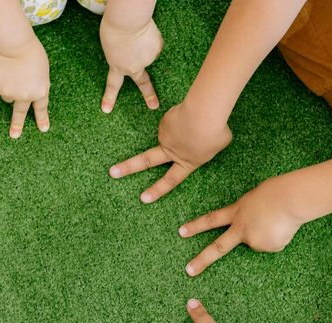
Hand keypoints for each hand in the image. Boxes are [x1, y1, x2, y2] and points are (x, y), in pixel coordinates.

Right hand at [0, 39, 49, 137]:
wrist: (14, 44)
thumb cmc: (31, 51)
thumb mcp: (42, 70)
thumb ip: (37, 84)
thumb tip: (27, 94)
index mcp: (40, 91)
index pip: (41, 108)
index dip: (42, 119)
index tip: (43, 129)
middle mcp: (25, 96)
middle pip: (20, 113)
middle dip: (17, 125)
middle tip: (14, 135)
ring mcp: (9, 93)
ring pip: (6, 95)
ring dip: (8, 87)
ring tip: (11, 71)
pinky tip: (1, 70)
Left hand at [99, 17, 161, 111]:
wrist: (128, 21)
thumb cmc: (114, 29)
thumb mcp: (110, 44)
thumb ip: (120, 53)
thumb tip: (134, 54)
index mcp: (117, 66)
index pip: (113, 85)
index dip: (109, 97)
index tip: (106, 110)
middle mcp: (134, 67)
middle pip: (143, 83)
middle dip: (149, 95)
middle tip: (153, 106)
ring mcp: (147, 60)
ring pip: (148, 52)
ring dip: (145, 43)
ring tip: (138, 33)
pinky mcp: (157, 50)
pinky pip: (156, 43)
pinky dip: (151, 37)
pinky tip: (146, 31)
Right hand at [109, 101, 230, 202]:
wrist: (204, 114)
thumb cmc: (216, 130)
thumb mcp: (219, 144)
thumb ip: (207, 145)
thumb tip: (198, 139)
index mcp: (188, 162)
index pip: (171, 180)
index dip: (157, 190)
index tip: (143, 199)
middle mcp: (172, 152)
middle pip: (146, 161)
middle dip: (127, 167)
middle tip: (112, 172)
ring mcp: (165, 136)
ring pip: (174, 131)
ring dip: (185, 126)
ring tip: (201, 121)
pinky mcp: (164, 122)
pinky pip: (176, 118)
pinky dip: (185, 116)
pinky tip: (193, 114)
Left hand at [177, 177, 305, 275]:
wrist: (290, 199)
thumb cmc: (276, 192)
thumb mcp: (255, 199)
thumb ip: (248, 214)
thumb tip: (254, 229)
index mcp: (237, 212)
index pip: (211, 220)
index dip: (196, 226)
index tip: (181, 232)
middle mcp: (241, 228)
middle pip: (219, 247)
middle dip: (202, 260)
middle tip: (188, 271)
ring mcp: (253, 240)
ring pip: (259, 242)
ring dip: (270, 233)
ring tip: (279, 220)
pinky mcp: (268, 247)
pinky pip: (273, 244)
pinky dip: (279, 238)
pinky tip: (284, 227)